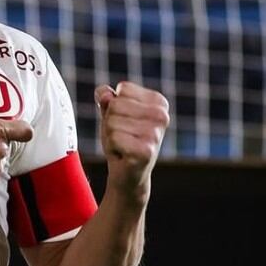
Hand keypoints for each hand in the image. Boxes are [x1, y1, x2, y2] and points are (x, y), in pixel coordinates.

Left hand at [95, 81, 169, 200]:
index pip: (123, 89)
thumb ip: (107, 98)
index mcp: (159, 102)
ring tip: (123, 146)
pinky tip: (123, 155)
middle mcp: (162, 116)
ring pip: (112, 121)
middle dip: (111, 122)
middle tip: (122, 137)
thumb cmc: (122, 140)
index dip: (115, 106)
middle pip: (116, 105)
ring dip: (111, 136)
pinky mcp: (146, 151)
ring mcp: (155, 134)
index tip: (125, 122)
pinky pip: (113, 137)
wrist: (128, 175)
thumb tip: (104, 93)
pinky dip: (112, 147)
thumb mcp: (112, 114)